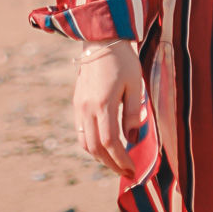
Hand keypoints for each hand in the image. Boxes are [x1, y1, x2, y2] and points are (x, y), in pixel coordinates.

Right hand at [72, 41, 143, 176]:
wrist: (101, 39)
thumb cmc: (123, 60)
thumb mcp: (135, 84)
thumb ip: (133, 113)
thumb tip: (133, 139)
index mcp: (102, 104)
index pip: (110, 142)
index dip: (121, 160)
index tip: (133, 170)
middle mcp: (87, 108)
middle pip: (95, 148)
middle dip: (111, 164)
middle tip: (127, 172)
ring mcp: (79, 106)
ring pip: (84, 143)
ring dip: (100, 157)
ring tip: (116, 162)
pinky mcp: (77, 102)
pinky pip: (80, 131)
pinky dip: (92, 145)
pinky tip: (105, 146)